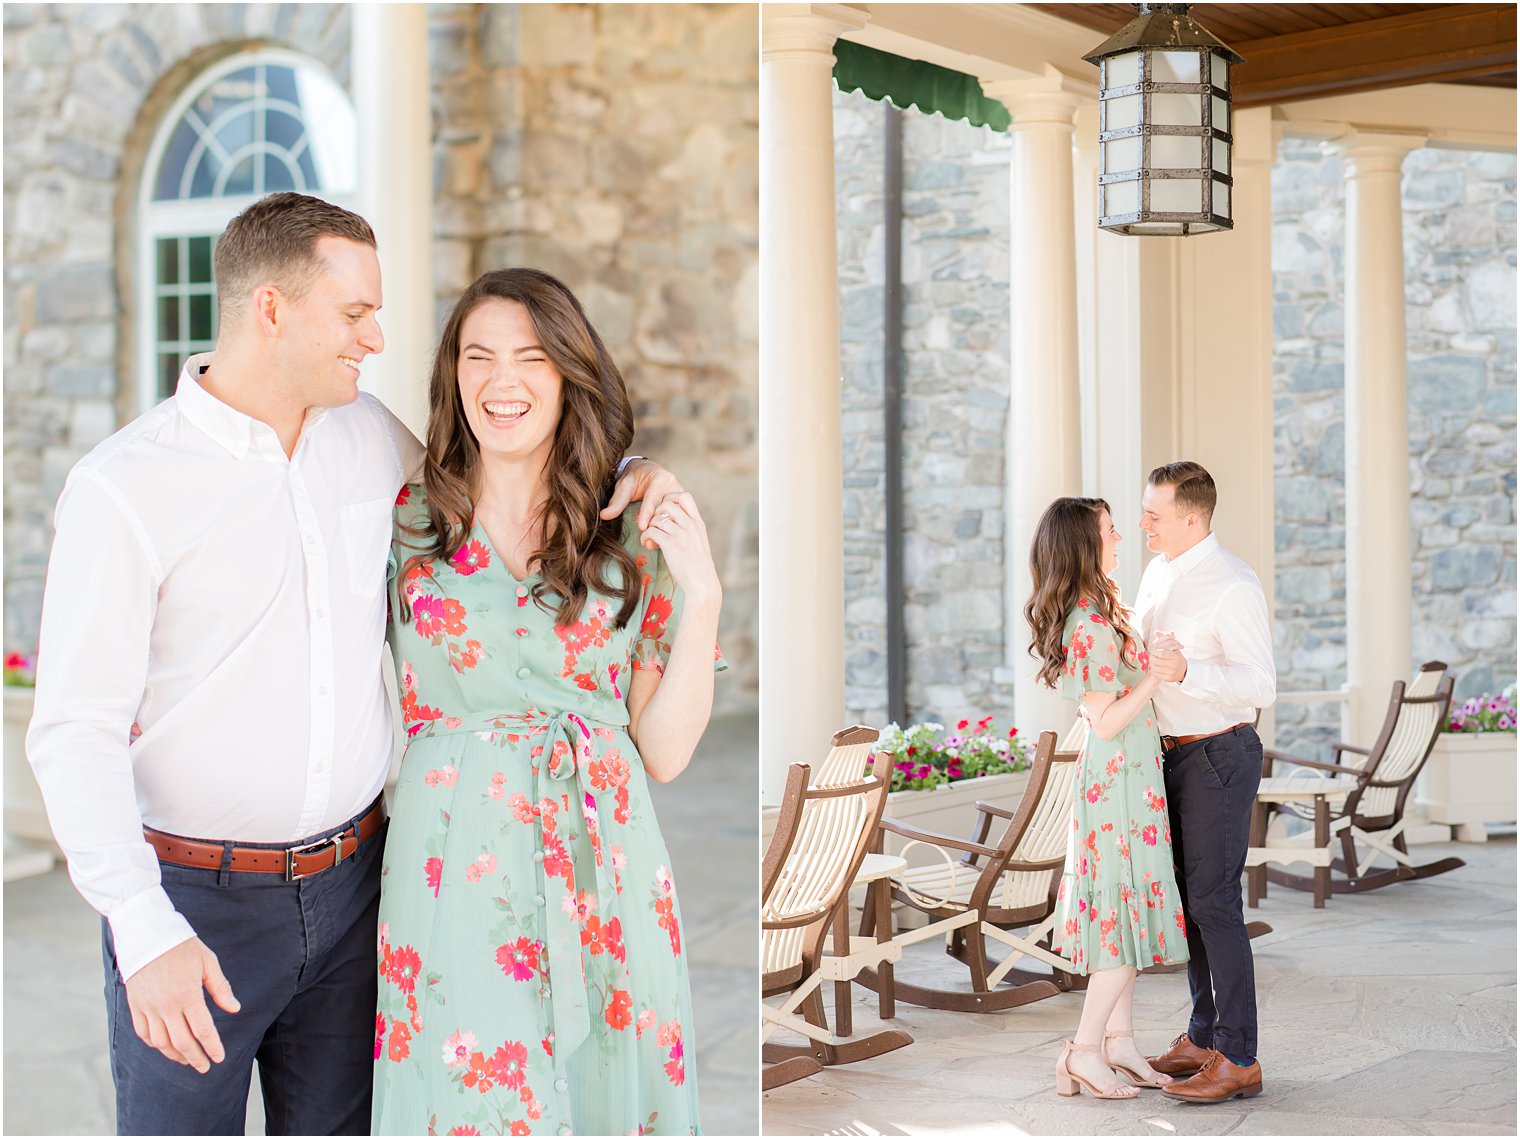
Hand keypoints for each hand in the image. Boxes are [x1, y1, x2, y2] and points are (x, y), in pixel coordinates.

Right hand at [123, 937, 239, 1072]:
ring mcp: (148, 1007)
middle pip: (181, 1042)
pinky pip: (143, 1033)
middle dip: (195, 1058)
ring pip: (161, 1042)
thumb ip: (220, 988)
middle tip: (204, 1067)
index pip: (203, 1030)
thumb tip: (235, 1009)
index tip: (219, 1058)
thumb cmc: (182, 947)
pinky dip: (154, 1044)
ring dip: (175, 1055)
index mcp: (187, 995)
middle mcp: (166, 1006)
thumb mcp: (208, 962)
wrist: (147, 934)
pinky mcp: (134, 1005)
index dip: (212, 1047)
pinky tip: (164, 1046)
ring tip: (187, 1060)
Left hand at [601, 460, 685, 548]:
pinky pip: (679, 519)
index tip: (641, 527)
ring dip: (665, 529)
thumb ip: (616, 502)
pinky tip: (661, 540)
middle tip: (645, 539)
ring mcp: (680, 497)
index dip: (647, 513)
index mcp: (661, 478)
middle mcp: (674, 486)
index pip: (653, 498)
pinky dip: (669, 530)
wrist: (646, 471)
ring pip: (675, 515)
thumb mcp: (624, 487)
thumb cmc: (634, 478)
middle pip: (667, 509)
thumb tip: (604, 515)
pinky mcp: (683, 505)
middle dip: (656, 524)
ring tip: (652, 542)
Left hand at [642, 495, 721, 610]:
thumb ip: (690, 529)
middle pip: (666, 503)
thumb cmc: (698, 566)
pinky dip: (645, 536)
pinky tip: (647, 544)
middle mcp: (690, 525)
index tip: (664, 511)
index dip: (670, 498)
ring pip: (656, 518)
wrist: (702, 584)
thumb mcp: (699, 542)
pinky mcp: (670, 545)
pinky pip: (650, 531)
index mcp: (698, 522)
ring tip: (650, 538)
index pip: (684, 496)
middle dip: (655, 512)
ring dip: (648, 526)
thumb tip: (675, 522)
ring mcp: (680, 534)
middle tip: (654, 525)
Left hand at [1148, 635, 1186, 683]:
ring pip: (1154, 667)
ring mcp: (1171, 672)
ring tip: (1152, 661)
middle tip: (1151, 655)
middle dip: (1151, 657)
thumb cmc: (1177, 657)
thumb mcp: (1174, 647)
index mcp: (1175, 656)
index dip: (1154, 651)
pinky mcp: (1168, 679)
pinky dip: (1153, 669)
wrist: (1185, 671)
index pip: (1161, 653)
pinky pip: (1156, 673)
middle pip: (1156, 661)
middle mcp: (1174, 665)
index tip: (1153, 650)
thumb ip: (1165, 638)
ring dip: (1151, 663)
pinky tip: (1155, 666)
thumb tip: (1156, 631)